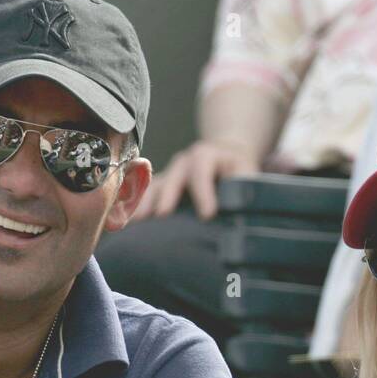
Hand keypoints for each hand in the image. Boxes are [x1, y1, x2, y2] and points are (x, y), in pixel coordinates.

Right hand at [128, 139, 259, 222]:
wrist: (225, 154)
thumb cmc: (239, 170)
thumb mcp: (247, 173)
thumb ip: (246, 188)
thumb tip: (250, 216)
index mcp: (207, 156)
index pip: (202, 170)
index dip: (204, 191)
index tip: (208, 215)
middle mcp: (184, 162)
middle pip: (173, 177)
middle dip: (167, 196)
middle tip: (162, 216)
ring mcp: (170, 173)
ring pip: (155, 186)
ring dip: (145, 203)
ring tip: (136, 222)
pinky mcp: (162, 186)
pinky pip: (145, 196)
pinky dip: (135, 208)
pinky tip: (126, 224)